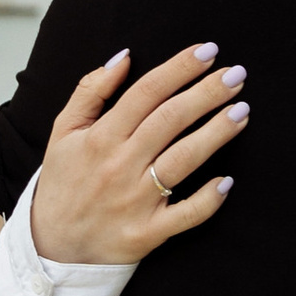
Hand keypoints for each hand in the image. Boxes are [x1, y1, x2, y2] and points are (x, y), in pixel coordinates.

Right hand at [29, 44, 248, 265]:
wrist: (52, 245)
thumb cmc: (64, 181)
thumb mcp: (63, 131)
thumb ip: (90, 90)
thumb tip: (124, 57)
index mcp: (101, 136)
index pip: (146, 92)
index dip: (179, 69)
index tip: (208, 51)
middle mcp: (120, 165)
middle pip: (170, 120)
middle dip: (206, 93)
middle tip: (236, 75)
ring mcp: (136, 200)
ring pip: (183, 160)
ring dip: (216, 134)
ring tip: (242, 112)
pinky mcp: (148, 232)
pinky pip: (185, 214)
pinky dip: (207, 199)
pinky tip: (226, 181)